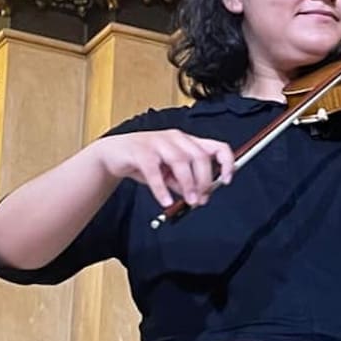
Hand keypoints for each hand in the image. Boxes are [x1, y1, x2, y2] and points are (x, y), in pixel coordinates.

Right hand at [92, 130, 235, 207]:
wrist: (113, 154)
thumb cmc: (144, 161)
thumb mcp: (169, 174)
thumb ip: (184, 182)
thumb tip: (200, 196)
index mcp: (187, 142)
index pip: (216, 146)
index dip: (226, 162)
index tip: (227, 179)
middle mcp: (176, 139)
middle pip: (200, 156)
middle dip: (204, 180)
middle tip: (201, 199)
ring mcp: (158, 143)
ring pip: (181, 161)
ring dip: (188, 184)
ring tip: (189, 202)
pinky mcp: (141, 152)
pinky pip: (154, 172)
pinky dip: (162, 189)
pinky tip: (165, 200)